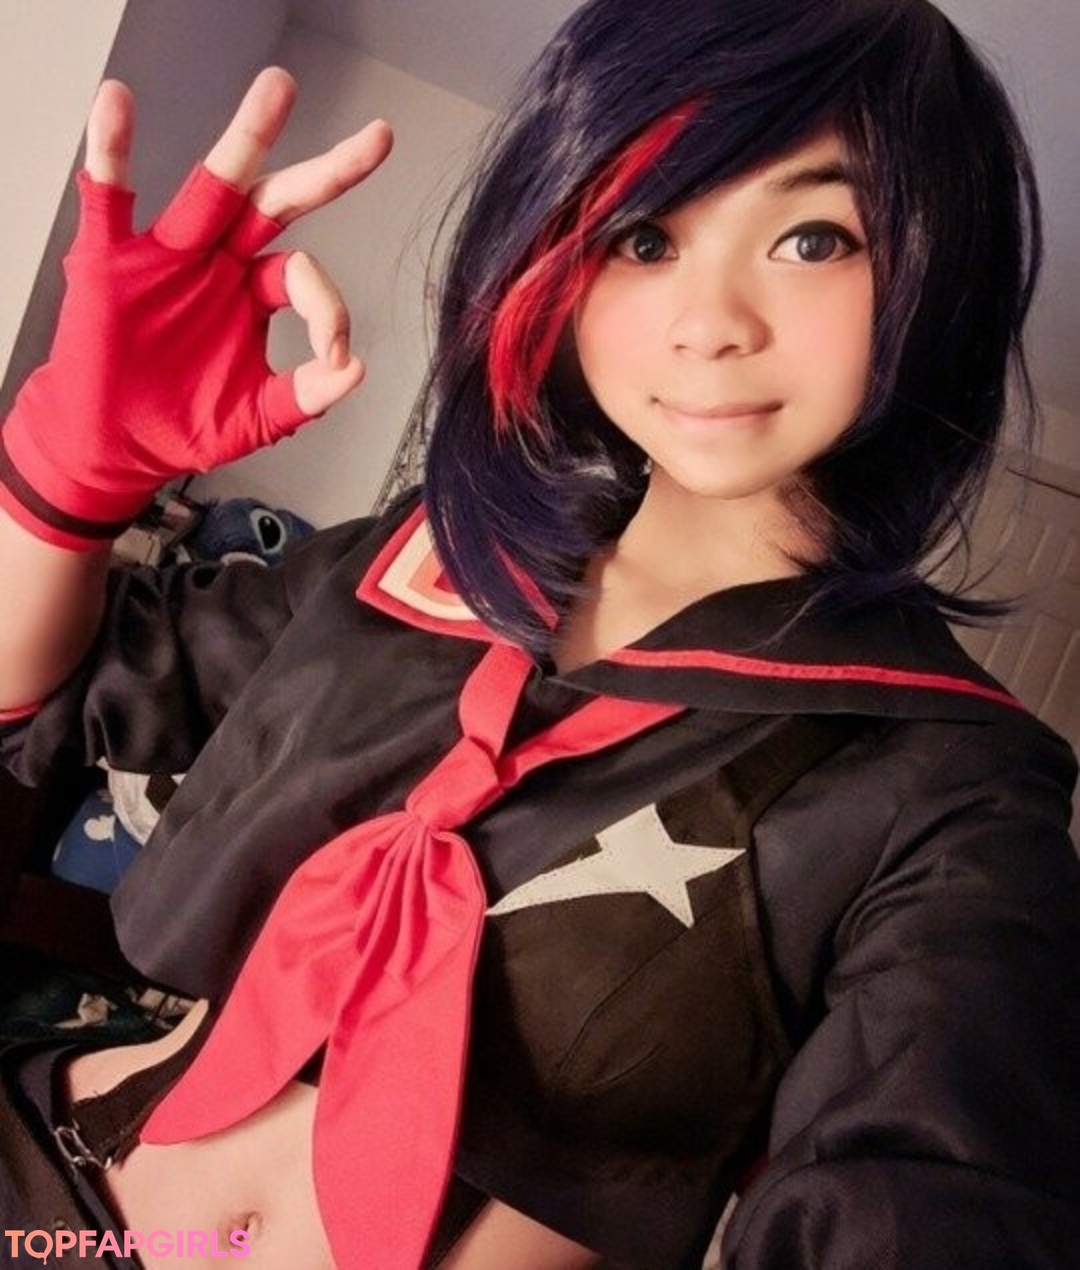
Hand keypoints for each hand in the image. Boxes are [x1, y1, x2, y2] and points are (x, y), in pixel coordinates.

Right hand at [0, 68, 392, 550]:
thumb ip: (304, 398)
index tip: (334, 354)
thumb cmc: (182, 422)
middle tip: (379, 139)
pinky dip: (112, 151)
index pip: (305, 278)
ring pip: (215, 185)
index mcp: (256, 294)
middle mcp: (222, 261)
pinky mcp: (113, 258)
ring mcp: (171, 253)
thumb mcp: (255, 418)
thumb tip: (357, 370)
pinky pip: (110, 196)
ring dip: (248, 139)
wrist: (112, 441)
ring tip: (280, 91)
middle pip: (280, 204)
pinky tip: (117, 103)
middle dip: (328, 173)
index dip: (328, 310)